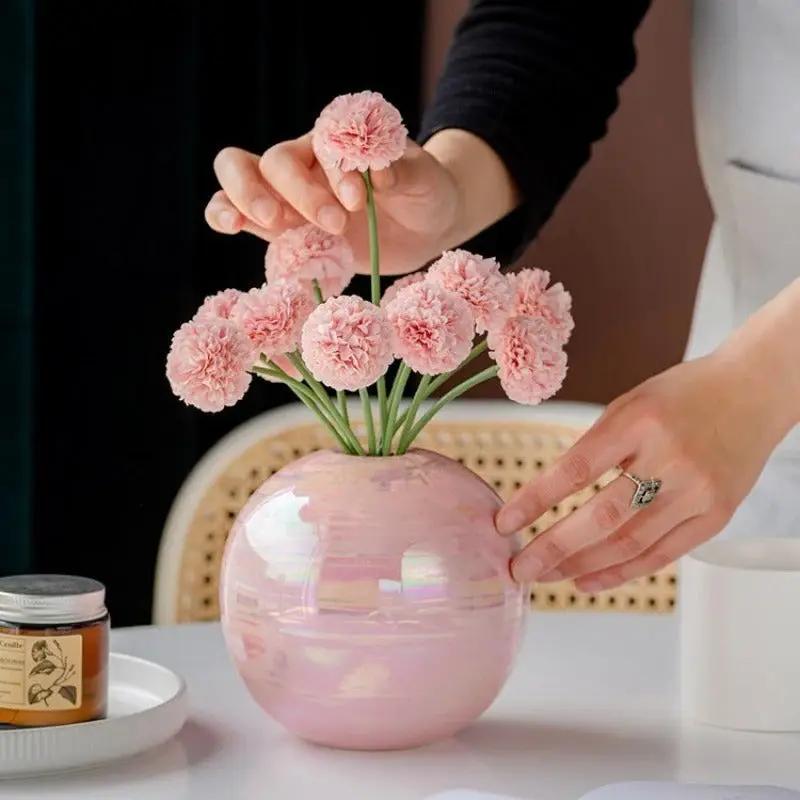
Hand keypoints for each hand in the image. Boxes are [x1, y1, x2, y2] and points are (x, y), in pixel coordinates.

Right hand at [204, 134, 461, 275]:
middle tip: (331, 224)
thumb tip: (379, 170)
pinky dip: (226, 215)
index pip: (321, 146)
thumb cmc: (424, 192)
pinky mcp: (281, 228)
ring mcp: (288, 195)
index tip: (359, 202)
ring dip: (247, 199)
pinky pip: (238, 214)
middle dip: (297, 193)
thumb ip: (405, 171)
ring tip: (269, 223)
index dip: (334, 173)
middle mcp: (307, 162)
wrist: (424, 225)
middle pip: (276, 161)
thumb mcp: (426, 179)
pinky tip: (230, 227)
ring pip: (243, 179)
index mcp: (340, 140)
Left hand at [495, 349, 797, 591]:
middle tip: (518, 568)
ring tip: (545, 576)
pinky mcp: (717, 516)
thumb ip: (594, 448)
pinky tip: (587, 580)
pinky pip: (663, 555)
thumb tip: (547, 499)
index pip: (577, 468)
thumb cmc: (681, 396)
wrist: (753, 392)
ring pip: (631, 544)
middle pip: (604, 517)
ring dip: (581, 566)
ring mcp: (698, 491)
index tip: (503, 522)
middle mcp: (671, 457)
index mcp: (639, 421)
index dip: (536, 500)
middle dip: (553, 548)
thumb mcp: (628, 405)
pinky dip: (621, 573)